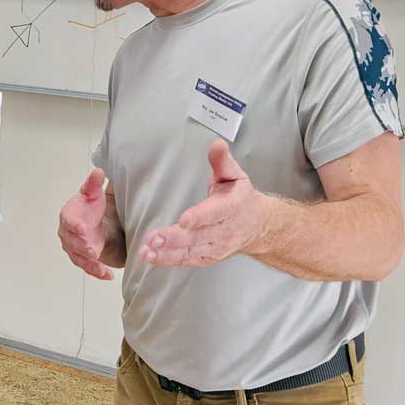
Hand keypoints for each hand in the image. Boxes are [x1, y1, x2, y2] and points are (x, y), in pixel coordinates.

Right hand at [58, 168, 113, 279]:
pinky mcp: (83, 259)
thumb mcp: (94, 194)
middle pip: (72, 242)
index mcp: (68, 216)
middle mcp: (68, 234)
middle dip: (82, 246)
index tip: (82, 228)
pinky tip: (108, 275)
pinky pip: (88, 267)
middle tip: (92, 250)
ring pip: (79, 257)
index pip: (68, 221)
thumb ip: (94, 184)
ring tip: (100, 264)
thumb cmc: (91, 207)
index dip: (74, 225)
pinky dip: (97, 272)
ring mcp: (75, 248)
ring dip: (89, 262)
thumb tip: (97, 172)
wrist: (95, 221)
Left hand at [140, 140, 267, 267]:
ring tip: (146, 251)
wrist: (258, 226)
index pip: (215, 213)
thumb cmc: (241, 198)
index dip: (200, 217)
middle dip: (174, 238)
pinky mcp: (206, 256)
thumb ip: (223, 161)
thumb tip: (217, 144)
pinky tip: (151, 257)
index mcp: (231, 207)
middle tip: (154, 238)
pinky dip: (169, 260)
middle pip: (197, 236)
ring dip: (167, 253)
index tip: (184, 220)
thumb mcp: (236, 175)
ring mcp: (214, 246)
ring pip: (190, 251)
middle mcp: (223, 230)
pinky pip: (187, 260)